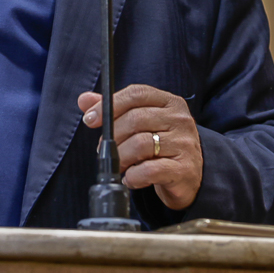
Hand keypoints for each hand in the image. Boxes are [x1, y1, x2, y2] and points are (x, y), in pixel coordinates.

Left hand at [78, 84, 203, 210]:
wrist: (189, 176)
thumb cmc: (160, 146)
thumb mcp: (141, 123)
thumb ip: (114, 110)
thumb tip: (84, 100)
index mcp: (169, 102)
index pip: (136, 94)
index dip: (110, 105)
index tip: (91, 119)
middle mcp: (180, 119)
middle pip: (136, 119)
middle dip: (113, 136)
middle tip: (103, 149)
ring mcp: (185, 144)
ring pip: (141, 144)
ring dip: (121, 158)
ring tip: (118, 166)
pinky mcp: (184, 169)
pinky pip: (150, 170)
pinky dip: (133, 176)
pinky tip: (131, 178)